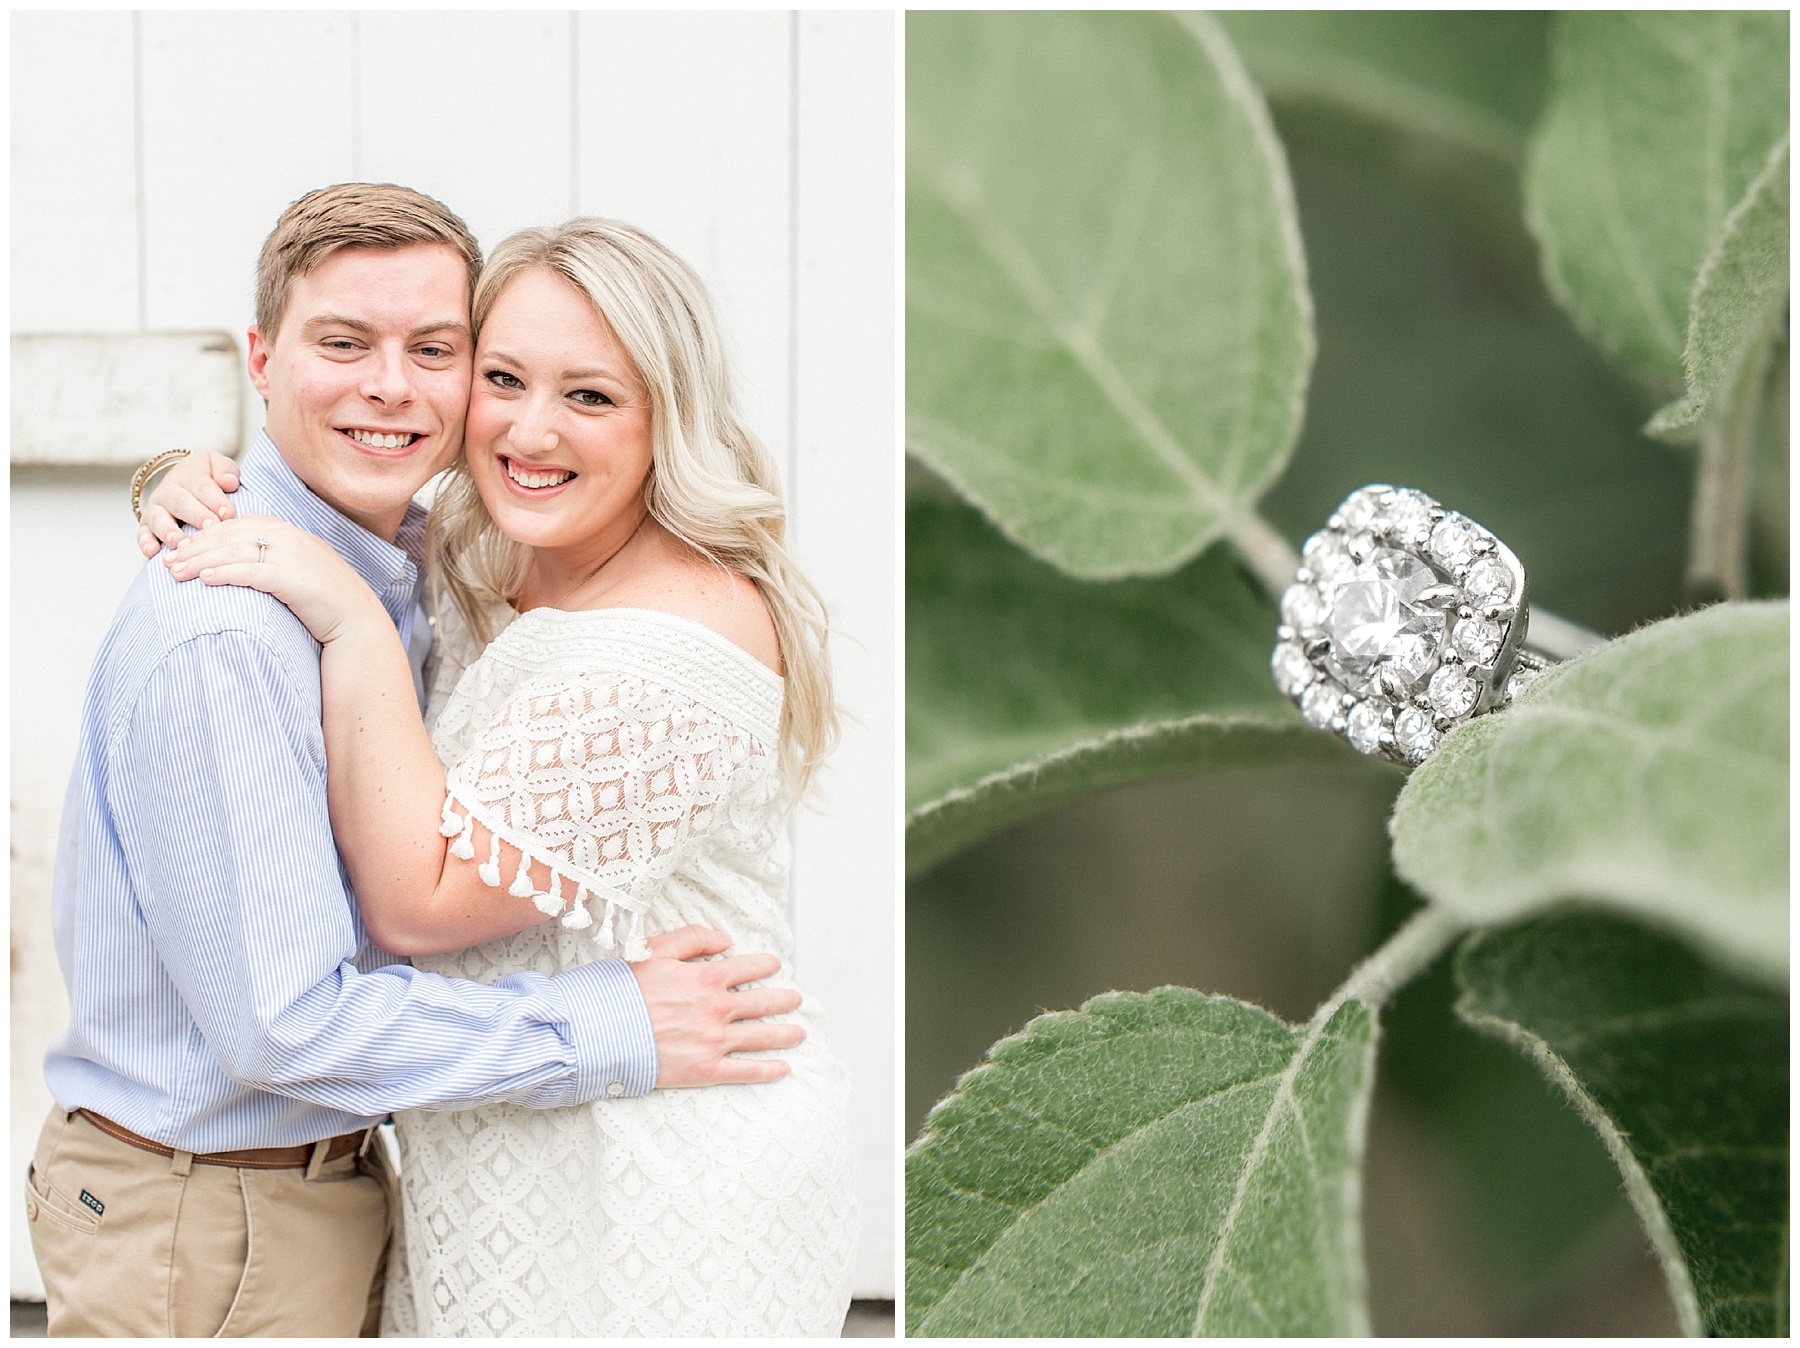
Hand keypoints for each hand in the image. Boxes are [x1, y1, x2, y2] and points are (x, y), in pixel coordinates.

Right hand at [137, 450, 239, 555]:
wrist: (184, 480)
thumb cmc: (208, 477)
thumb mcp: (218, 466)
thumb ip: (225, 469)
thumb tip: (228, 481)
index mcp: (188, 475)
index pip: (202, 486)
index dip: (215, 500)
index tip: (228, 513)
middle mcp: (169, 491)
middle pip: (181, 503)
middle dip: (196, 515)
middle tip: (210, 526)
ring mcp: (156, 508)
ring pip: (159, 518)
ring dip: (168, 531)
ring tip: (179, 542)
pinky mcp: (147, 524)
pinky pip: (143, 533)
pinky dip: (146, 542)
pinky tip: (153, 552)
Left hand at [165, 517, 382, 645]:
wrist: (358, 622)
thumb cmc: (331, 602)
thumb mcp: (307, 568)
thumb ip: (281, 553)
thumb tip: (252, 547)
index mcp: (292, 533)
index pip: (241, 525)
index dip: (210, 534)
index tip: (187, 545)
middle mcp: (290, 538)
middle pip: (231, 535)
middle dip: (196, 546)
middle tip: (169, 559)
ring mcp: (291, 556)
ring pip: (234, 551)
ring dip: (200, 560)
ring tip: (175, 571)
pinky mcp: (290, 578)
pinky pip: (249, 571)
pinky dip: (223, 573)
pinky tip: (203, 579)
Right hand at [629, 925, 805, 1087]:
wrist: (600, 1033)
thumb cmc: (622, 991)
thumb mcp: (655, 951)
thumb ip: (693, 938)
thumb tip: (725, 940)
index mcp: (706, 977)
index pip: (748, 967)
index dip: (765, 965)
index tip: (775, 965)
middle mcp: (717, 1008)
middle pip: (762, 1002)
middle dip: (783, 999)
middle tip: (795, 999)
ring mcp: (715, 1041)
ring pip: (762, 1036)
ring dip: (785, 1034)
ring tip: (799, 1032)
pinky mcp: (706, 1070)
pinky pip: (746, 1070)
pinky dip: (768, 1070)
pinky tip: (783, 1068)